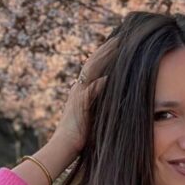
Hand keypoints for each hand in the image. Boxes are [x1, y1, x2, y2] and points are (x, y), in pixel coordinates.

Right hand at [52, 33, 120, 153]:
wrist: (63, 147)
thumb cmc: (79, 136)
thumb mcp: (92, 116)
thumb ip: (99, 105)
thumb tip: (112, 96)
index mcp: (80, 89)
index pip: (93, 66)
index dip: (105, 54)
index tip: (118, 44)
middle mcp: (78, 88)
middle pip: (93, 62)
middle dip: (106, 49)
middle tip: (121, 37)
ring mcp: (77, 95)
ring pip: (91, 70)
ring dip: (104, 58)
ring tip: (118, 46)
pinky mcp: (79, 106)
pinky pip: (91, 91)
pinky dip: (100, 83)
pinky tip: (110, 77)